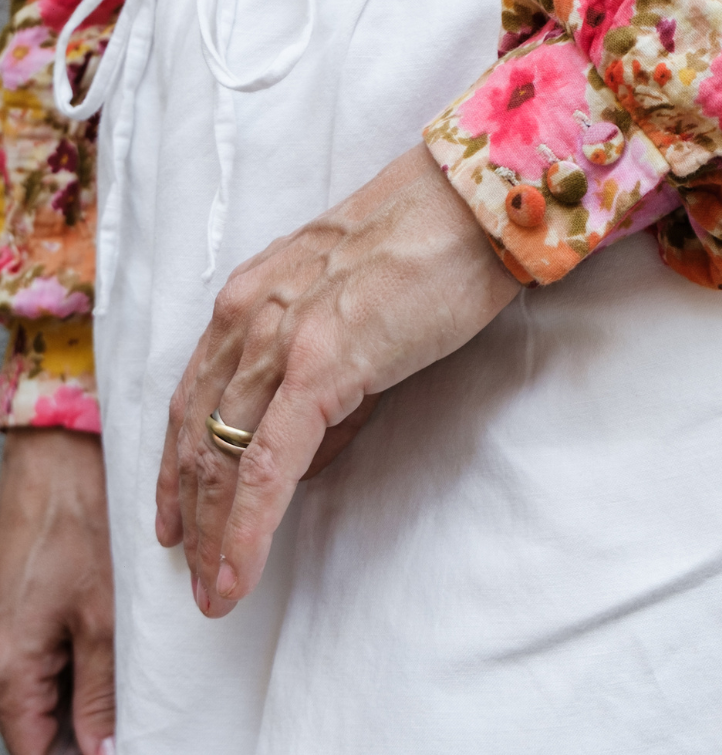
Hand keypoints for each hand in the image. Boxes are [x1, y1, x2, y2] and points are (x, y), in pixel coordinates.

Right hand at [0, 429, 114, 754]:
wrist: (56, 463)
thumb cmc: (79, 529)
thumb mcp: (101, 616)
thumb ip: (99, 690)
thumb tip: (103, 750)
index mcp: (8, 671)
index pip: (34, 751)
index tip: (126, 747)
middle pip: (33, 728)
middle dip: (80, 734)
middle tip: (134, 724)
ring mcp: (1, 634)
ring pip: (38, 695)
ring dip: (77, 701)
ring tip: (127, 693)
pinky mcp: (15, 613)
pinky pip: (38, 660)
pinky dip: (70, 668)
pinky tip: (109, 657)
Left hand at [156, 143, 519, 618]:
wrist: (472, 203)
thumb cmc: (428, 242)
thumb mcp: (348, 301)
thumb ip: (318, 369)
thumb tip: (309, 446)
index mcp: (251, 295)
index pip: (194, 395)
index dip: (179, 464)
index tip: (178, 515)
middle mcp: (248, 315)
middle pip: (197, 433)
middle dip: (191, 511)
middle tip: (191, 570)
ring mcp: (280, 340)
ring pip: (222, 458)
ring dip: (213, 533)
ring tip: (214, 590)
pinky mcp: (320, 367)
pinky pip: (270, 466)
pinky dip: (248, 528)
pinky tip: (239, 574)